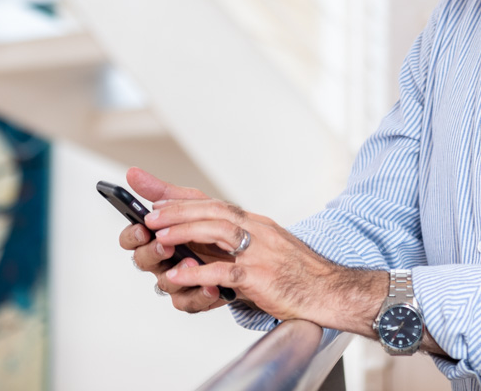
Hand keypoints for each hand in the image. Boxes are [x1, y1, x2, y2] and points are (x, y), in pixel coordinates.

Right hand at [118, 167, 231, 312]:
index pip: (132, 237)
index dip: (133, 235)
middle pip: (143, 261)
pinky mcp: (194, 296)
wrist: (247, 248)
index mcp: (156, 236)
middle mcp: (163, 260)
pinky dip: (200, 295)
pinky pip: (189, 302)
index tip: (143, 228)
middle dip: (152, 253)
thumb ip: (162, 191)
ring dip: (177, 274)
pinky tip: (213, 286)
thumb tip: (132, 172)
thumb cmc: (212, 224)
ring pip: (164, 283)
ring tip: (193, 263)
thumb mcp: (192, 203)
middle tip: (166, 245)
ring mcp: (177, 280)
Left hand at [146, 187, 387, 333]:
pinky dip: (200, 273)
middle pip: (212, 210)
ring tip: (159, 235)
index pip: (212, 202)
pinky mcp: (261, 277)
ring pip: (217, 232)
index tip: (148, 188)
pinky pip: (226, 273)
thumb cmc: (297, 274)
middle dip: (178, 210)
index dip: (179, 195)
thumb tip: (199, 244)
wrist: (332, 291)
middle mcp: (257, 231)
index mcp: (255, 223)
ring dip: (185, 231)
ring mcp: (259, 253)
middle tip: (149, 214)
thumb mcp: (267, 248)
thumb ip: (237, 243)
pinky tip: (180, 274)